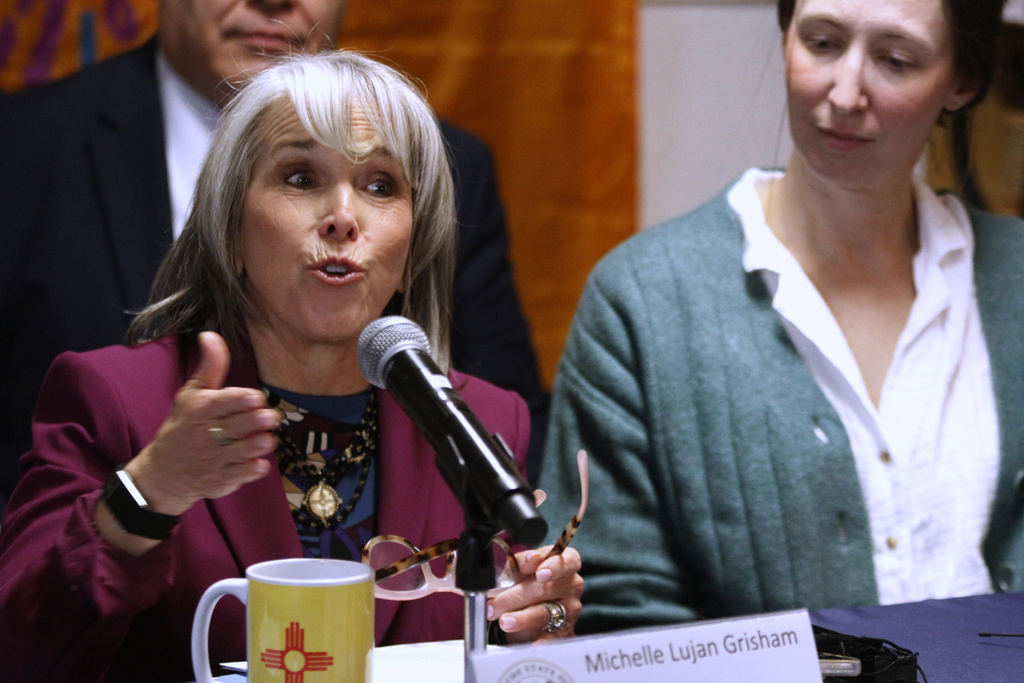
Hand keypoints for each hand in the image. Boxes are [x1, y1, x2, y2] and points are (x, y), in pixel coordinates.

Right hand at [122, 331, 279, 515]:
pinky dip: (255, 468)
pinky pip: (244, 474)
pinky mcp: (220, 481)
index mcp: (199, 411)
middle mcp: (205, 436)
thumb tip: (211, 334)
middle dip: (260, 421)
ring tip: (268, 438)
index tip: (257, 398)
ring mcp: (213, 461)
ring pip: (245, 451)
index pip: (223, 402)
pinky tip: (259, 461)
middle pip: (239, 427)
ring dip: (262, 443)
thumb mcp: (191, 395)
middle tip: (271, 417)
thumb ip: (209, 367)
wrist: (162, 473)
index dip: (243, 400)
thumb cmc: (182, 427)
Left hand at [486, 546, 582, 641]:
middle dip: (518, 596)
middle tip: (496, 604)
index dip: (554, 566)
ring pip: (545, 613)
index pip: (568, 560)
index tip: (539, 574)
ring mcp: (569, 609)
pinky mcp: (563, 631)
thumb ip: (518, 562)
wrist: (525, 607)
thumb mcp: (518, 567)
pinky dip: (538, 642)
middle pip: (548, 589)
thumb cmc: (525, 580)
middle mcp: (571, 585)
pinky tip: (528, 645)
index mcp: (566, 563)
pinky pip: (550, 638)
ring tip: (505, 621)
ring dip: (522, 618)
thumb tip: (519, 562)